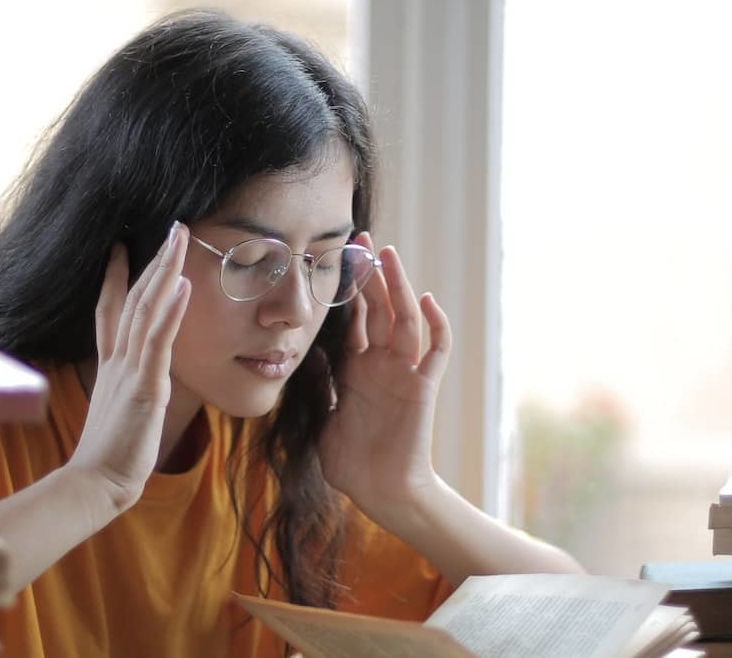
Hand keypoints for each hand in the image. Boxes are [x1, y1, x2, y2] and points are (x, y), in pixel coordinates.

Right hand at [66, 223, 190, 509]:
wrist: (95, 483)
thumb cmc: (110, 456)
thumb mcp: (119, 412)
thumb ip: (126, 391)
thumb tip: (136, 386)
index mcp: (111, 365)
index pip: (111, 311)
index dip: (116, 277)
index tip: (121, 247)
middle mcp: (118, 360)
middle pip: (134, 298)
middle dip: (154, 260)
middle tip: (171, 226)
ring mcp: (130, 370)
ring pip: (147, 309)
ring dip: (164, 271)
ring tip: (179, 238)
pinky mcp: (144, 387)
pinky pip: (158, 342)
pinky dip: (170, 311)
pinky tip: (182, 285)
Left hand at [318, 232, 451, 521]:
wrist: (380, 493)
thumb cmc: (351, 462)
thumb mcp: (320, 416)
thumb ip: (314, 385)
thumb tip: (294, 355)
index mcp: (356, 368)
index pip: (353, 317)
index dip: (347, 289)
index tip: (335, 257)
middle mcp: (382, 364)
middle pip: (380, 308)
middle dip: (372, 274)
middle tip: (363, 238)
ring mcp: (404, 373)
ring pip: (404, 320)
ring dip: (399, 287)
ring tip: (389, 255)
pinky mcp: (423, 389)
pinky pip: (436, 352)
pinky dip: (436, 325)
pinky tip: (427, 301)